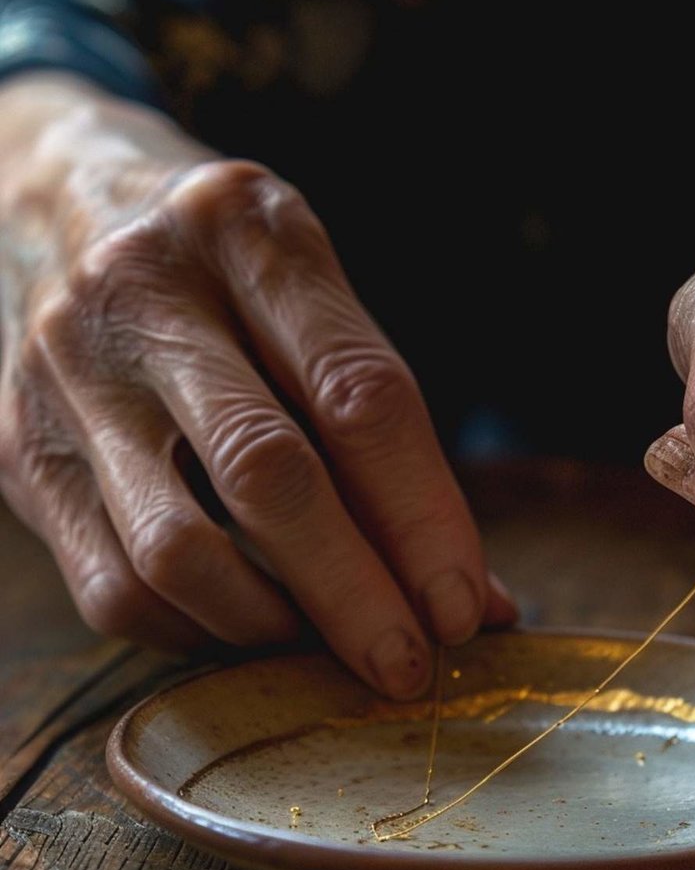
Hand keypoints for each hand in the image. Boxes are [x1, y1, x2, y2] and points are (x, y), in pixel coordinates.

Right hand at [0, 74, 514, 692]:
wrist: (40, 204)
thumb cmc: (214, 269)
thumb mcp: (305, 294)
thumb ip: (384, 432)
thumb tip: (473, 600)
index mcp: (248, 233)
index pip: (359, 396)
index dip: (424, 520)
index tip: (462, 609)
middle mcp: (146, 292)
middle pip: (269, 475)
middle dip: (354, 596)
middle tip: (407, 665)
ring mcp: (66, 374)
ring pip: (177, 551)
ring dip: (267, 624)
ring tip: (315, 638)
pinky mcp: (18, 450)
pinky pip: (111, 588)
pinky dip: (191, 632)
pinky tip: (236, 624)